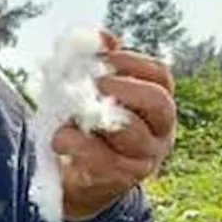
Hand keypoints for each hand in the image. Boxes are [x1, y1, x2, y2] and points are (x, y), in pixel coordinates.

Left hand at [55, 31, 176, 221]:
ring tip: (73, 112)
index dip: (132, 61)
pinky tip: (60, 137)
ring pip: (132, 133)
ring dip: (96, 117)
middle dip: (125, 88)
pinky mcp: (118, 179)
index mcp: (156, 107)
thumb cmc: (87, 131)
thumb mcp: (91, 95)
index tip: (103, 57)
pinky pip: (100, 158)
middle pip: (159, 104)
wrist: (77, 184)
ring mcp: (142, 159)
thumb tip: (102, 37)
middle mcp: (159, 133)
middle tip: (97, 85)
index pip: (161, 76)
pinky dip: (75, 142)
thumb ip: (98, 67)